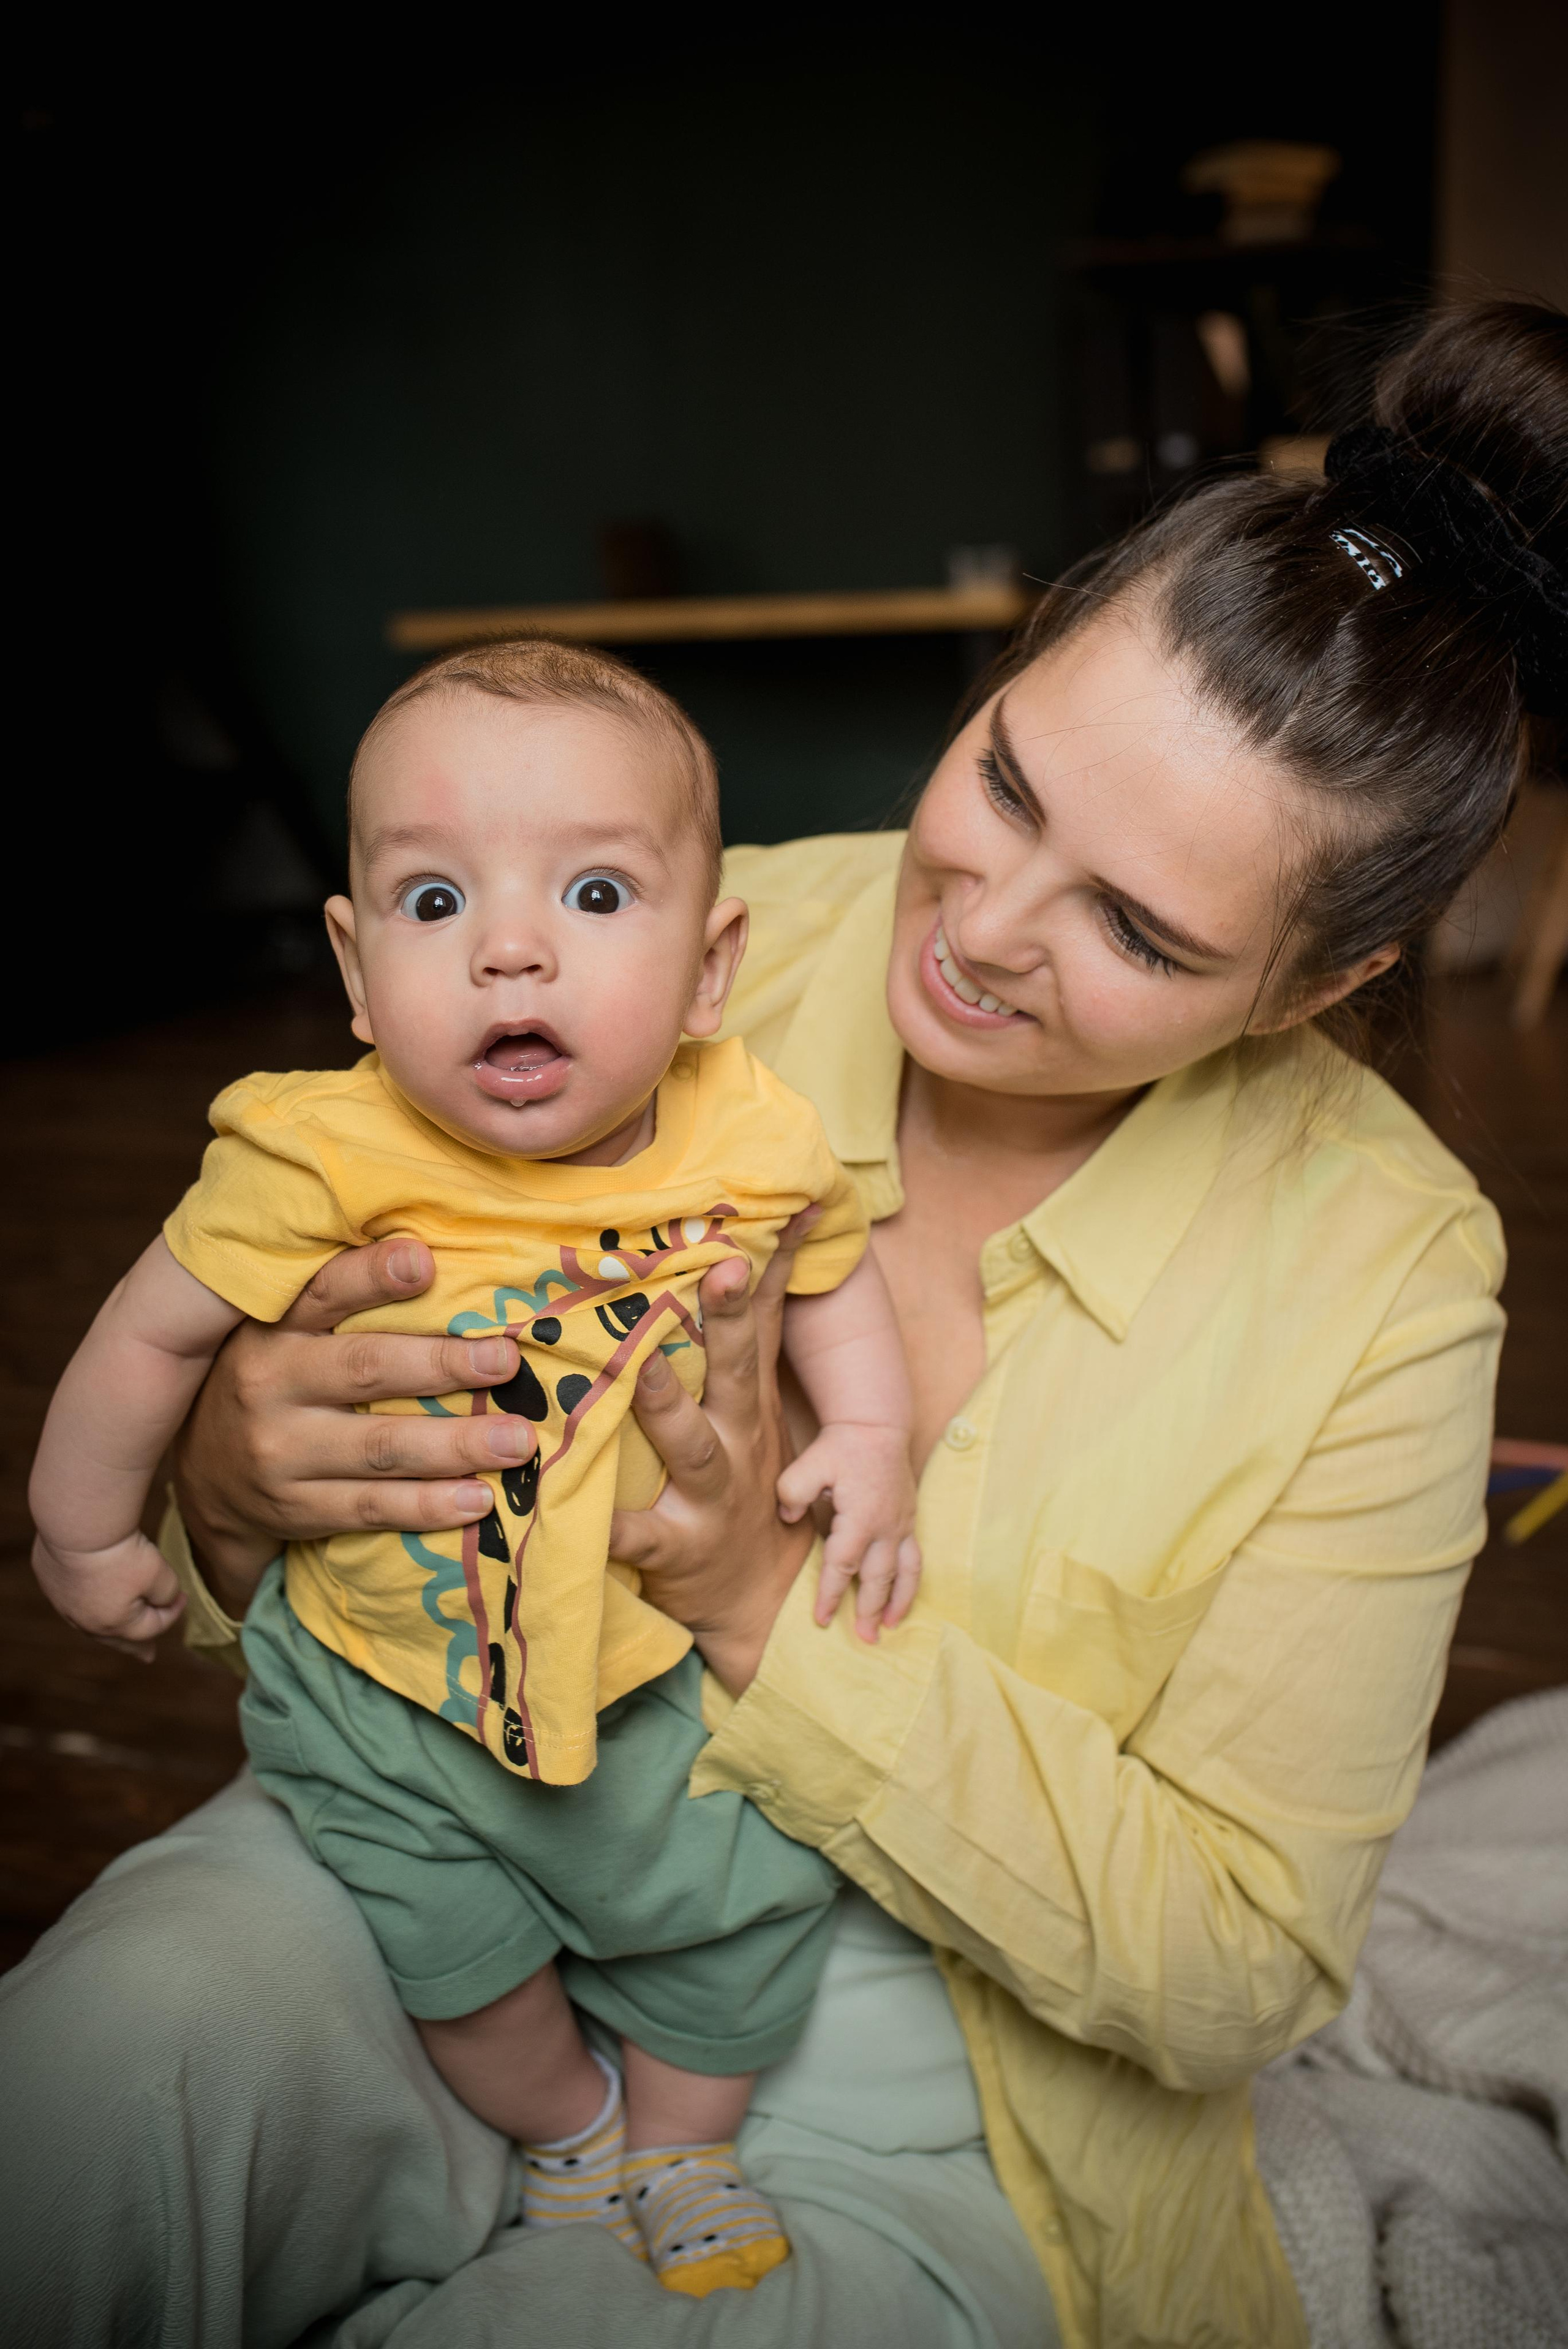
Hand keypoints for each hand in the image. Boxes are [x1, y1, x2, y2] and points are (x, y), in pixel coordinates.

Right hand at [32, 1529, 185, 1662]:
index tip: (183, 1596)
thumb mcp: (158, 1573)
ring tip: (118, 1632)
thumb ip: (166, 1593)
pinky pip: (71, 1598)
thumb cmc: (120, 1553)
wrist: (77, 1523)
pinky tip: (91, 1600)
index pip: (152, 1626)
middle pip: (117, 1637)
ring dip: (109, 1626)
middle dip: (136, 1645)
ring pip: (91, 1621)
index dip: (172, 1612)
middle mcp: (84, 1620)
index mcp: (114, 1623)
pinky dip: (86, 1601)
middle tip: (147, 1656)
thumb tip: (165, 1599)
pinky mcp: (50, 1578)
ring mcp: (63, 1601)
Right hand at [172, 1235, 536, 1617]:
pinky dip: (430, 1507)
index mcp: (274, 1329)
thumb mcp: (286, 1330)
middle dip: (443, 1364)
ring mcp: (281, 1453)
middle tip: (507, 1362)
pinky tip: (480, 1499)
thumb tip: (441, 1257)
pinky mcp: (296, 1509)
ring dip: (456, 1445)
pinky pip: (373, 1508)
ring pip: (380, 1448)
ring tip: (518, 1441)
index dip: (372, 1275)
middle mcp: (270, 1385)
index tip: (426, 1261)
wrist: (205, 1473)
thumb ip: (344, 1298)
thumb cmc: (276, 1378)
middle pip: (366, 1370)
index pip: (324, 1291)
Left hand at [609, 1211, 820, 1696]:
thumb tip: (746, 1251)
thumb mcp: (751, 1417)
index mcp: (750, 1405)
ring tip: (641, 1370)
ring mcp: (712, 1497)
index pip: (766, 1324)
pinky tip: (570, 1509)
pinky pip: (637, 1535)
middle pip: (741, 1371)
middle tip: (723, 1265)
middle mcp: (741, 1443)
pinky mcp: (676, 1550)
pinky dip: (606, 1524)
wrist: (757, 1604)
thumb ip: (742, 1344)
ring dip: (669, 1405)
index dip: (773, 1267)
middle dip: (732, 1318)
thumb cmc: (742, 1489)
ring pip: (693, 1445)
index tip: (791, 1206)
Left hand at [778, 1422, 921, 1642]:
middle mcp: (886, 1526)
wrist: (875, 1427)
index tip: (821, 1618)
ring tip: (889, 1629)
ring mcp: (901, 1525)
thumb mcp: (808, 1464)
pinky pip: (915, 1560)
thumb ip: (792, 1492)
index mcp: (860, 1516)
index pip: (843, 1564)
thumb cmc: (840, 1447)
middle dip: (869, 1610)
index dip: (831, 1593)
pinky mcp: (909, 1522)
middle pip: (878, 1577)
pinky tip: (903, 1601)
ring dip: (897, 1603)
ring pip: (904, 1573)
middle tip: (863, 1639)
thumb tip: (787, 1519)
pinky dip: (911, 1585)